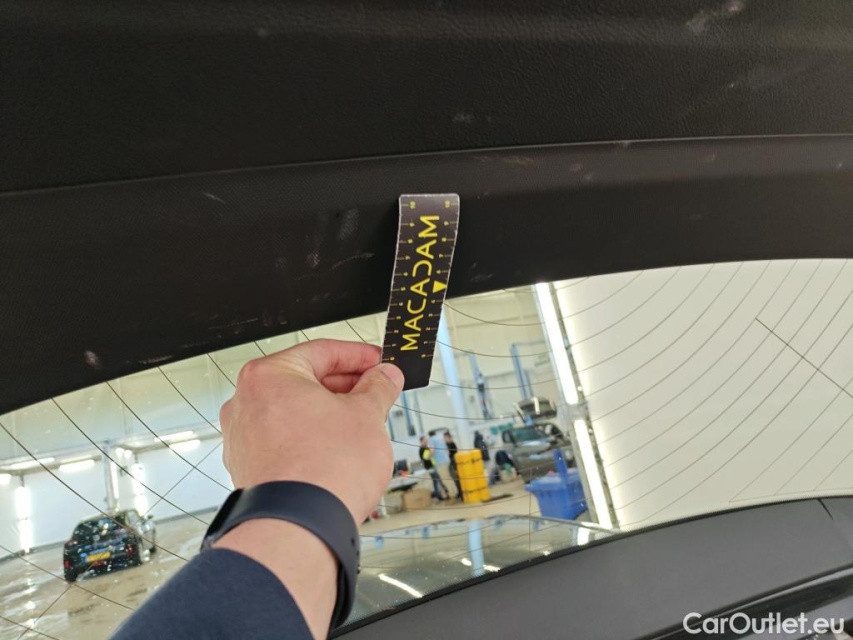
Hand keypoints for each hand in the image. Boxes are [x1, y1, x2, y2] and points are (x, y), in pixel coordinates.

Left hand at [219, 338, 404, 522]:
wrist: (300, 528)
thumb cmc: (322, 472)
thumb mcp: (367, 416)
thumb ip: (378, 387)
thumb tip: (384, 377)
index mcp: (268, 376)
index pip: (322, 351)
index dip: (359, 356)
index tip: (379, 362)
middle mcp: (247, 402)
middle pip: (305, 381)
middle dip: (346, 387)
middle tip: (377, 391)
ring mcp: (244, 437)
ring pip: (295, 412)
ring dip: (330, 414)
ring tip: (363, 424)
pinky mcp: (250, 467)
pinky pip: (285, 440)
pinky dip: (312, 439)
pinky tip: (339, 450)